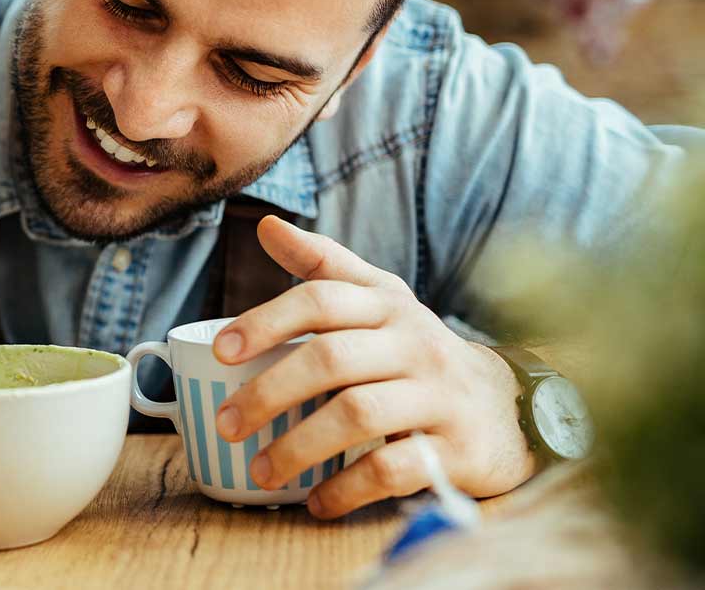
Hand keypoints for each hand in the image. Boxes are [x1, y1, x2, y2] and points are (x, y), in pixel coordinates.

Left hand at [212, 216, 535, 518]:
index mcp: (387, 305)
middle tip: (226, 424)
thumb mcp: (380, 300)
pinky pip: (394, 468)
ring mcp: (438, 397)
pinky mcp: (456, 450)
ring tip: (260, 470)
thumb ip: (324, 265)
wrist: (507, 408)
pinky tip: (316, 501)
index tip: (220, 352)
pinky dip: (348, 488)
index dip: (266, 322)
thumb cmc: (418, 351)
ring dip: (300, 446)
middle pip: (330, 359)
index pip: (321, 298)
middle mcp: (414, 344)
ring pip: (358, 414)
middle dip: (269, 393)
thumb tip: (268, 225)